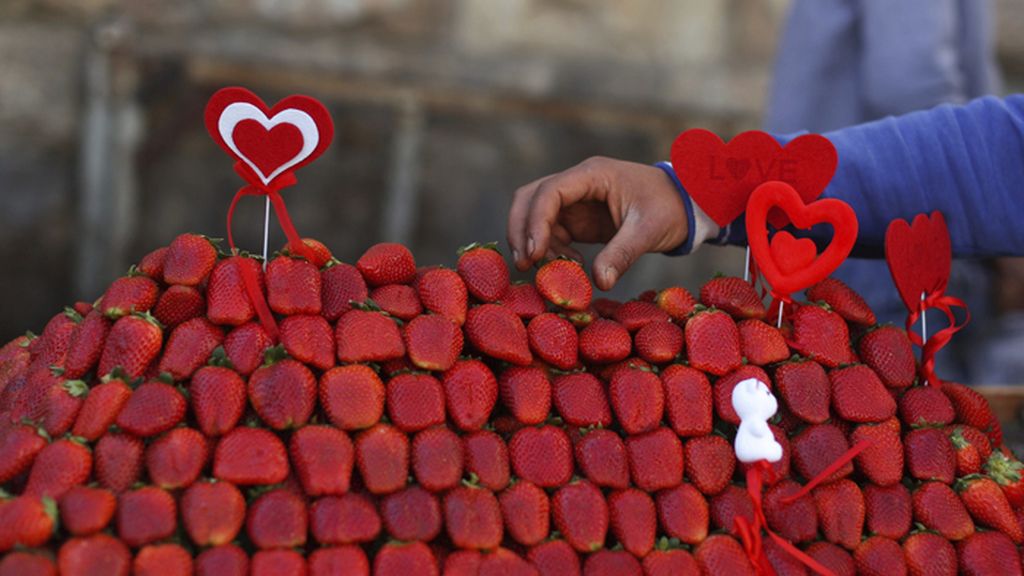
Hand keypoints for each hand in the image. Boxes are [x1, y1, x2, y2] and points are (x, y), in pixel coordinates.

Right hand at [507, 156, 687, 290]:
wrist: (684, 205)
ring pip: (535, 215)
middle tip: (523, 264)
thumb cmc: (669, 208)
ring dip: (534, 242)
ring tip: (549, 270)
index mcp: (593, 175)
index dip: (536, 222)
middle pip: (530, 198)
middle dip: (521, 230)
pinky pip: (552, 232)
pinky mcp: (579, 218)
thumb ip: (622, 254)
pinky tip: (570, 266)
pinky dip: (552, 250)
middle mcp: (578, 183)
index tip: (535, 254)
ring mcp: (576, 200)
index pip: (549, 192)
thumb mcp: (649, 231)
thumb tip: (599, 282)